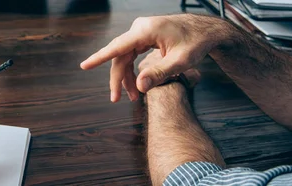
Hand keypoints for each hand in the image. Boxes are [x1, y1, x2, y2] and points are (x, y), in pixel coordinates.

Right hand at [80, 14, 230, 101]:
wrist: (207, 30)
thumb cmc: (197, 43)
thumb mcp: (181, 61)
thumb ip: (160, 73)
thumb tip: (140, 87)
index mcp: (146, 31)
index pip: (117, 47)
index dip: (99, 58)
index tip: (84, 66)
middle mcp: (140, 28)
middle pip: (120, 56)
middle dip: (118, 79)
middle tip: (116, 99)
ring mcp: (141, 31)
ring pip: (124, 57)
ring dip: (126, 77)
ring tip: (131, 97)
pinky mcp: (144, 36)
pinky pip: (131, 54)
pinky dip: (132, 70)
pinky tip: (136, 84)